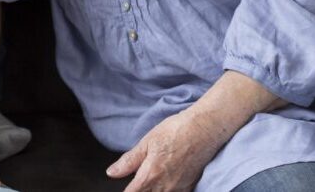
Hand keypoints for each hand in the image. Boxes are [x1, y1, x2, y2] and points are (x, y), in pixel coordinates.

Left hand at [106, 108, 223, 191]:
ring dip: (152, 190)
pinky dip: (166, 191)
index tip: (125, 188)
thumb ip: (129, 161)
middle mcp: (164, 187)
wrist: (202, 129)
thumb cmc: (174, 131)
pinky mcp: (189, 188)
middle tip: (137, 181)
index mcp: (150, 175)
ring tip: (151, 179)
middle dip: (139, 190)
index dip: (126, 191)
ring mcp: (178, 189)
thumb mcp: (147, 142)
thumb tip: (111, 173)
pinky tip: (164, 183)